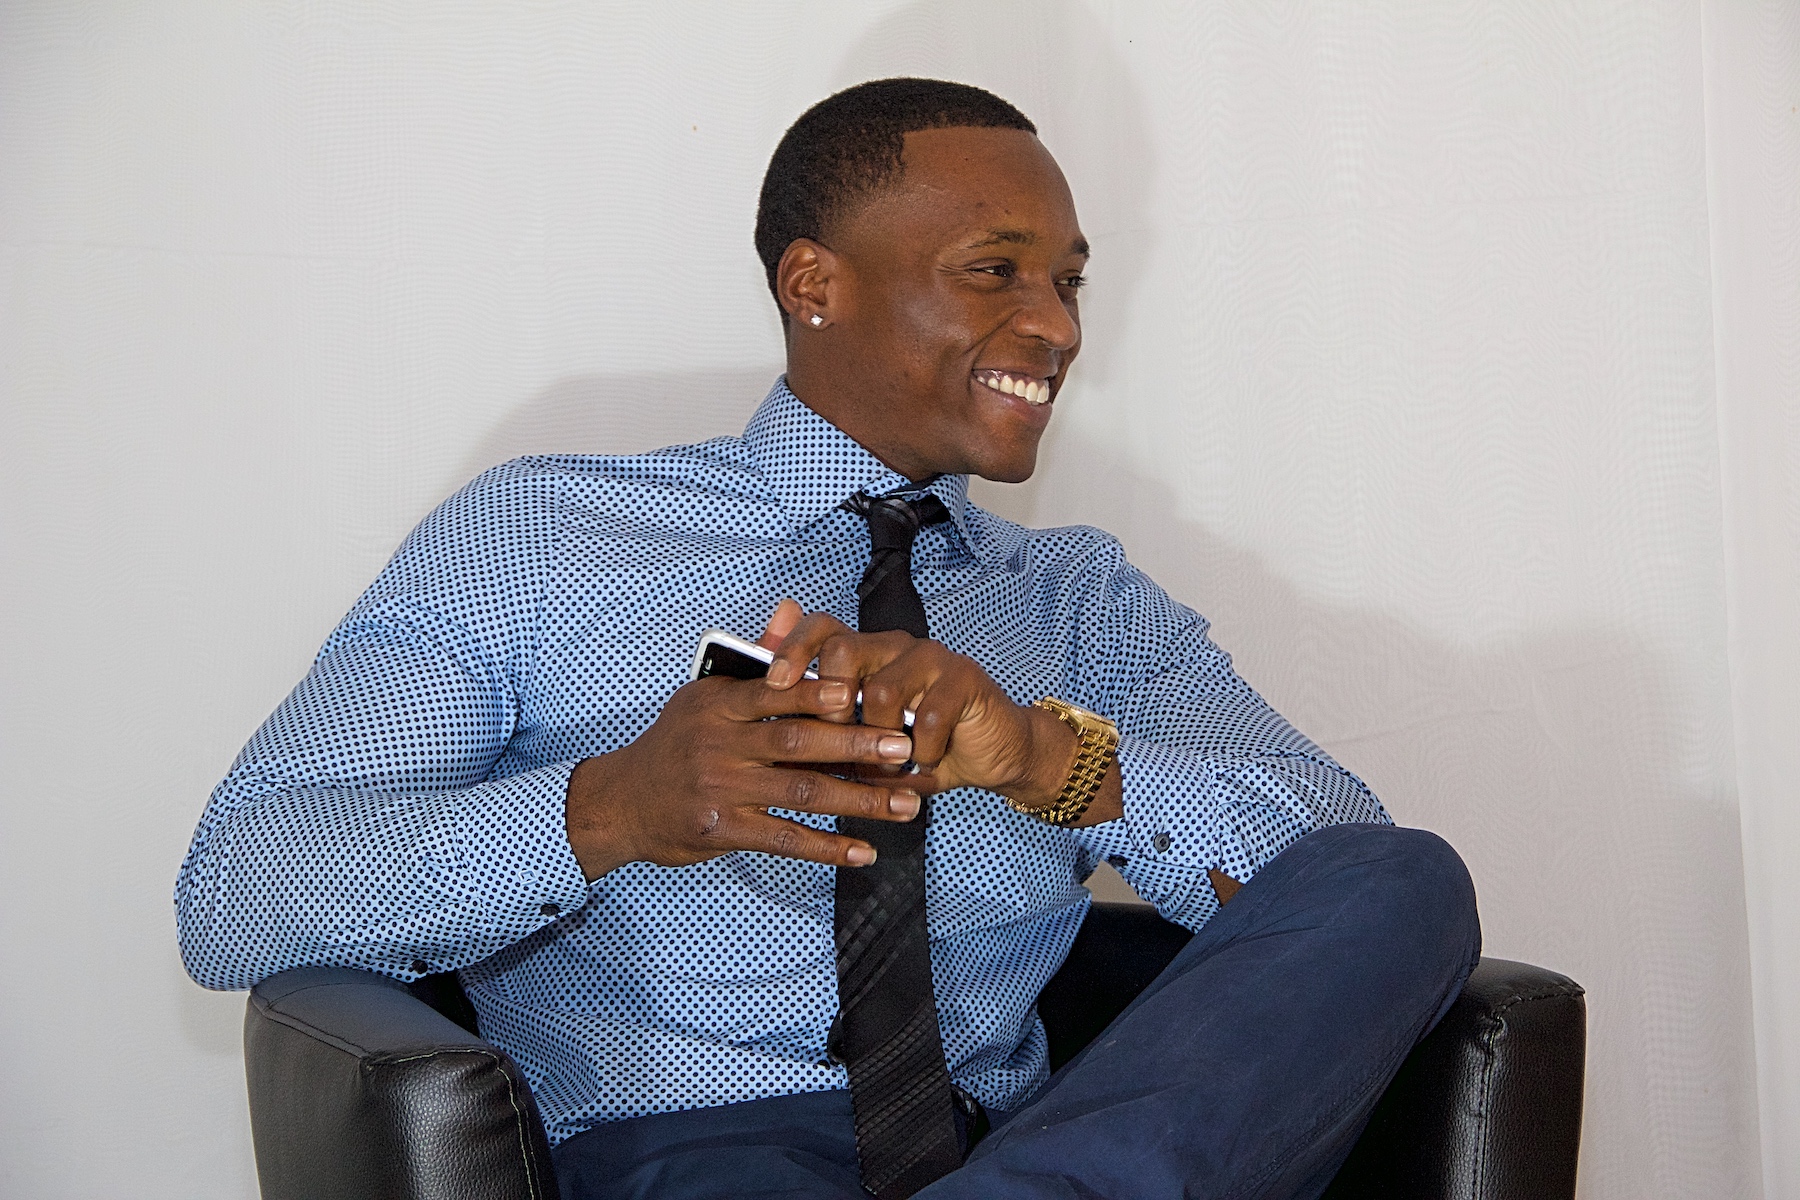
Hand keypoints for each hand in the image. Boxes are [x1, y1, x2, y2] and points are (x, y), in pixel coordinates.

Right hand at [563, 605, 925, 880]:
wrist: (621, 800)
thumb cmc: (676, 742)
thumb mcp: (705, 694)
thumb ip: (757, 658)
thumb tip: (792, 609)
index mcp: (718, 704)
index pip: (774, 692)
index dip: (819, 692)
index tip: (863, 692)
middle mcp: (720, 745)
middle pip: (797, 742)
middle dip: (856, 745)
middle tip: (904, 749)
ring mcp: (722, 790)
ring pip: (801, 794)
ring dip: (859, 800)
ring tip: (906, 804)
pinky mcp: (723, 831)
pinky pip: (784, 839)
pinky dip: (827, 846)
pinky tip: (864, 850)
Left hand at [762, 604, 1115, 817]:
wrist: (989, 754)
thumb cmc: (916, 747)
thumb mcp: (861, 742)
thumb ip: (821, 723)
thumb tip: (767, 713)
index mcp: (865, 653)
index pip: (821, 627)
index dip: (793, 648)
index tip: (774, 683)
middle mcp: (895, 646)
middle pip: (845, 648)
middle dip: (833, 703)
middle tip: (840, 738)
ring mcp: (931, 657)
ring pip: (883, 690)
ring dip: (880, 742)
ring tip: (890, 767)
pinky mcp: (964, 677)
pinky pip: (929, 715)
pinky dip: (922, 751)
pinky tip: (925, 762)